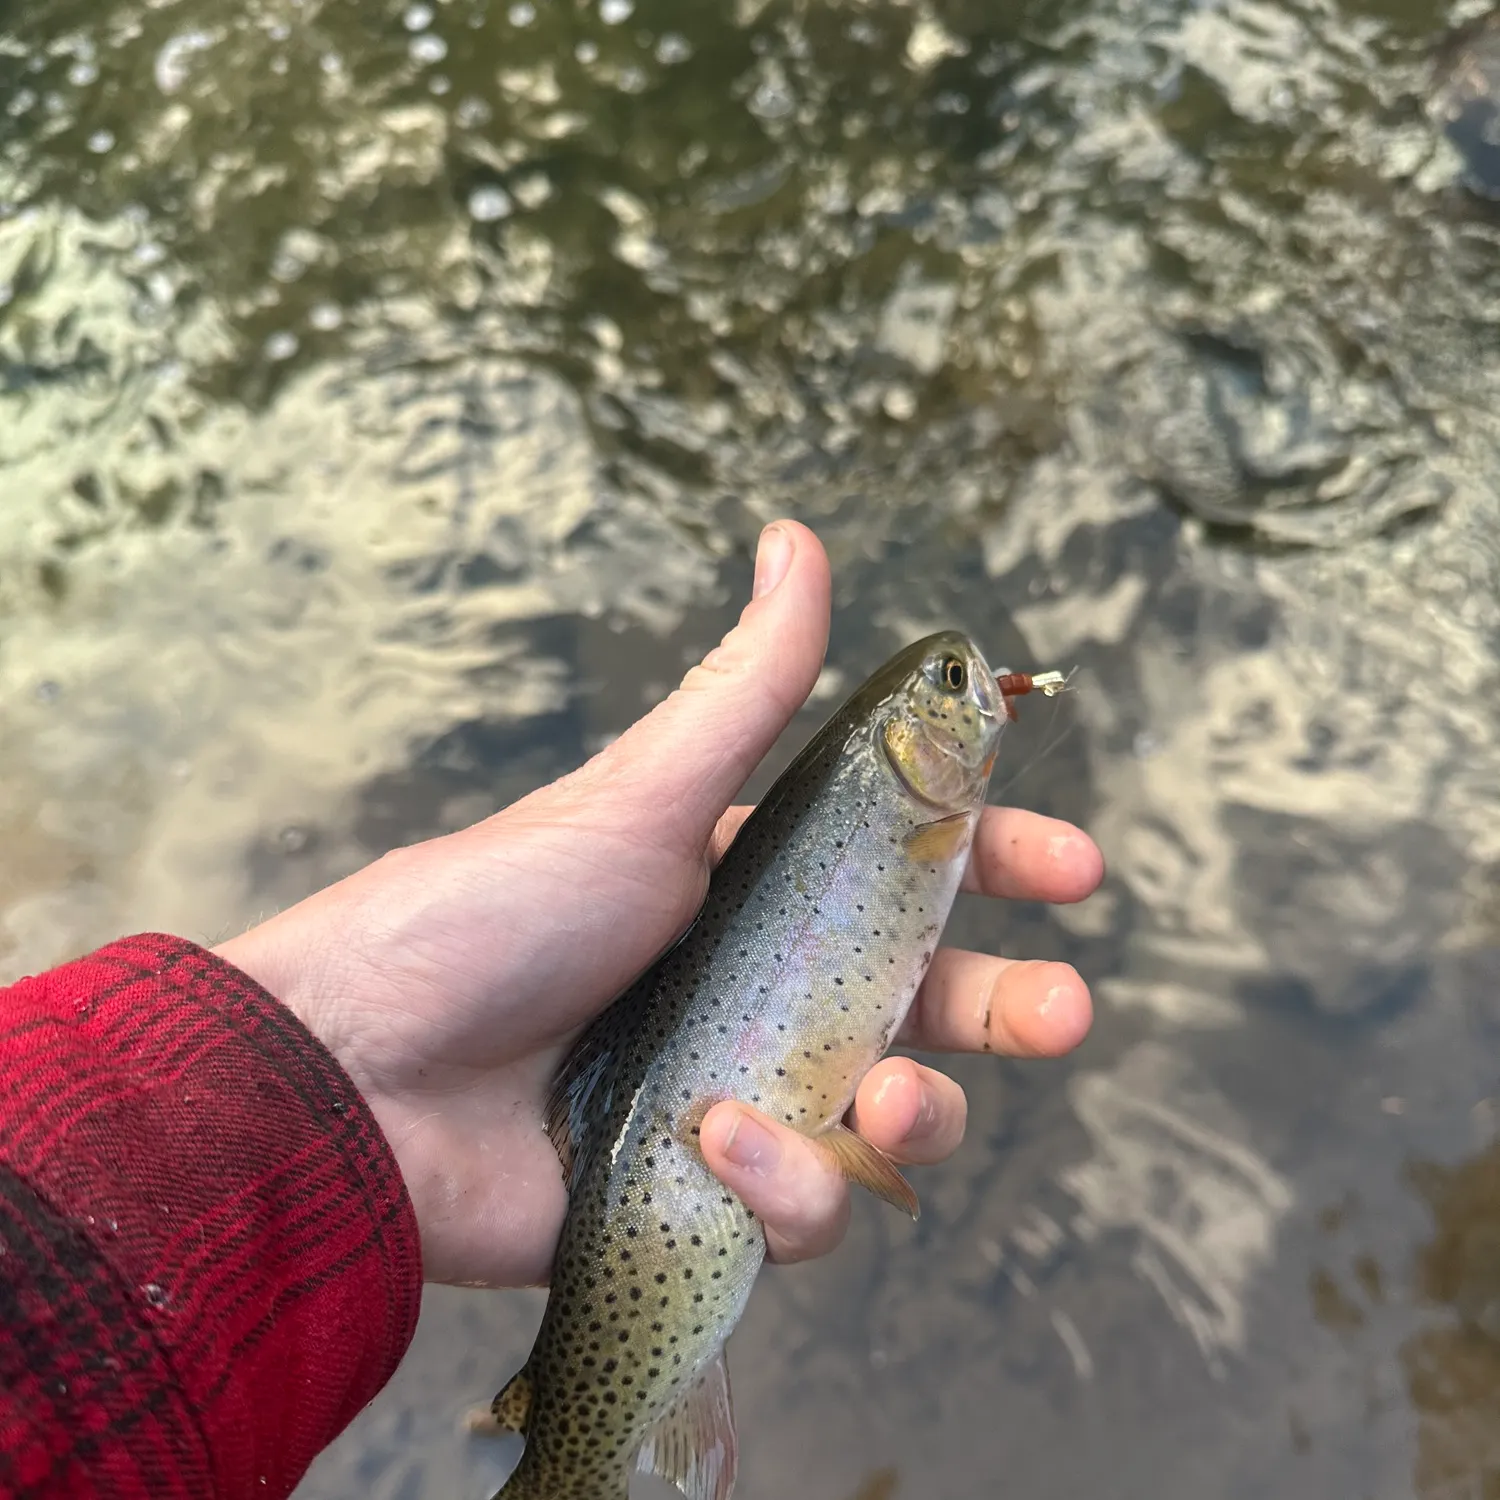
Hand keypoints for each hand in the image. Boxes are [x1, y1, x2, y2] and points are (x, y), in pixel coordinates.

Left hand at [216, 521, 1102, 1286]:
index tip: (1071, 869)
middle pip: (926, 1009)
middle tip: (1066, 1011)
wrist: (356, 1080)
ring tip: (881, 1100)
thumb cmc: (490, 913)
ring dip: (911, 1113)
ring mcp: (737, 1102)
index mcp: (752, 892)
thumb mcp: (641, 795)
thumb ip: (744, 686)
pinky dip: (784, 1185)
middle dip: (1010, 1009)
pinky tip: (716, 1144)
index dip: (997, 869)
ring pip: (885, 1124)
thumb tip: (796, 536)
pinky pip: (802, 1211)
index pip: (907, 876)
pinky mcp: (705, 1204)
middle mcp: (756, 996)